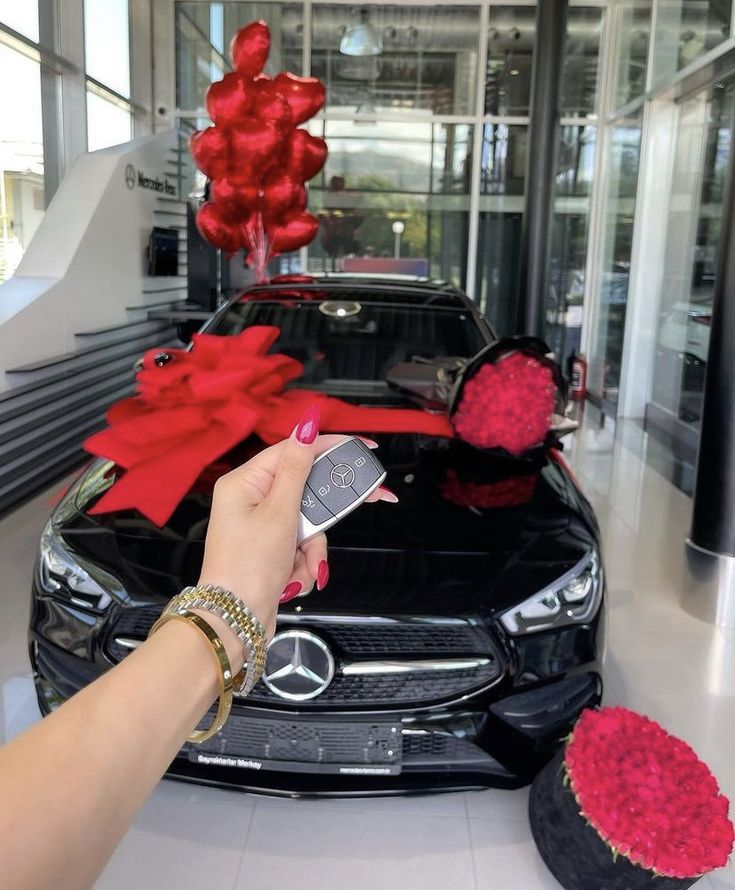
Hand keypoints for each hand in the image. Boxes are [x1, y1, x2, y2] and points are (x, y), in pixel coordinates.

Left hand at [197, 406, 395, 640]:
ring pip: (309, 525)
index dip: (329, 447)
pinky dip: (303, 564)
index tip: (360, 446)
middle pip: (305, 493)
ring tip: (299, 567)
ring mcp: (261, 527)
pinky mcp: (270, 549)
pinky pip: (302, 546)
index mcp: (244, 483)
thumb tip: (306, 427)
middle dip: (320, 519)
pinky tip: (291, 579)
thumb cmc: (245, 568)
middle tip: (344, 517)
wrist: (235, 621)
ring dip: (311, 549)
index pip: (294, 451)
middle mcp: (250, 501)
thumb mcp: (279, 513)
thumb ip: (297, 468)